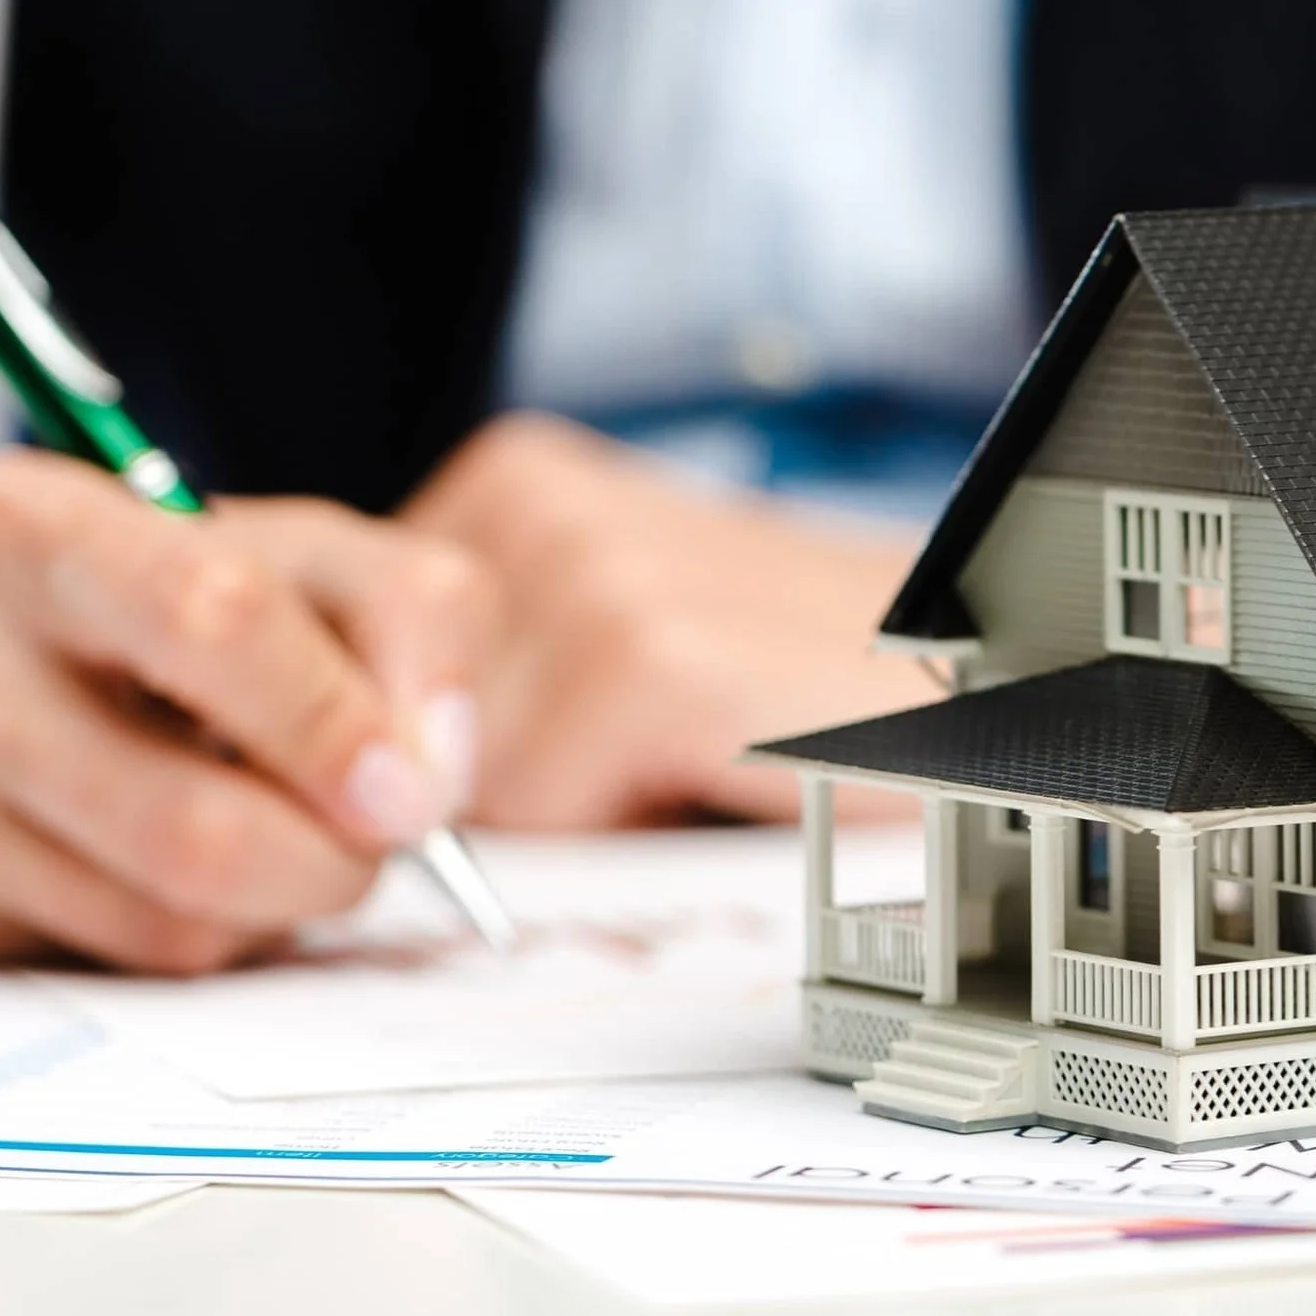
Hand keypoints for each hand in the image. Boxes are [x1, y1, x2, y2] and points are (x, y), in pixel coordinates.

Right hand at [0, 450, 495, 970]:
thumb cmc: (134, 595)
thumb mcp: (289, 548)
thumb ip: (409, 614)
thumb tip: (433, 774)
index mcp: (34, 526)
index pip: (220, 620)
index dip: (343, 720)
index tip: (416, 786)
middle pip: (200, 825)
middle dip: (336, 853)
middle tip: (381, 829)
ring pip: (179, 919)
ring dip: (288, 896)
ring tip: (280, 822)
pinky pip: (135, 958)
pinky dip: (213, 926)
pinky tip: (183, 857)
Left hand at [402, 414, 935, 827]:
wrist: (982, 678)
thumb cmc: (801, 681)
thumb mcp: (610, 651)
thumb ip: (472, 682)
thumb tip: (349, 779)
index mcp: (512, 485)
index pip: (333, 668)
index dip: (400, 748)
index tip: (497, 767)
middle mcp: (530, 498)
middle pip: (383, 729)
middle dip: (488, 787)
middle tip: (647, 759)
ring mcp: (590, 568)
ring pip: (459, 780)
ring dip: (570, 811)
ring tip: (698, 750)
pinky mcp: (650, 656)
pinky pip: (538, 806)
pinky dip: (622, 830)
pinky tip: (720, 767)